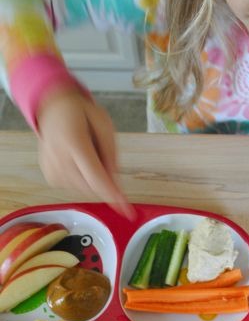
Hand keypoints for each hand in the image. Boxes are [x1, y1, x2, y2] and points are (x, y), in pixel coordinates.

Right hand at [37, 88, 134, 218]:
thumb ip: (111, 153)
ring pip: (84, 190)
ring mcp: (52, 169)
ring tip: (86, 155)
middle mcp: (60, 159)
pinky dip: (81, 179)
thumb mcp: (104, 124)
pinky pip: (74, 188)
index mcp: (75, 143)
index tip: (127, 212)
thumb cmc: (82, 114)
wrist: (53, 109)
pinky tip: (76, 161)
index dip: (113, 196)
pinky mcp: (49, 176)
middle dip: (105, 182)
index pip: (96, 178)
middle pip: (91, 187)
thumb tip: (116, 181)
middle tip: (103, 159)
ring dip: (92, 179)